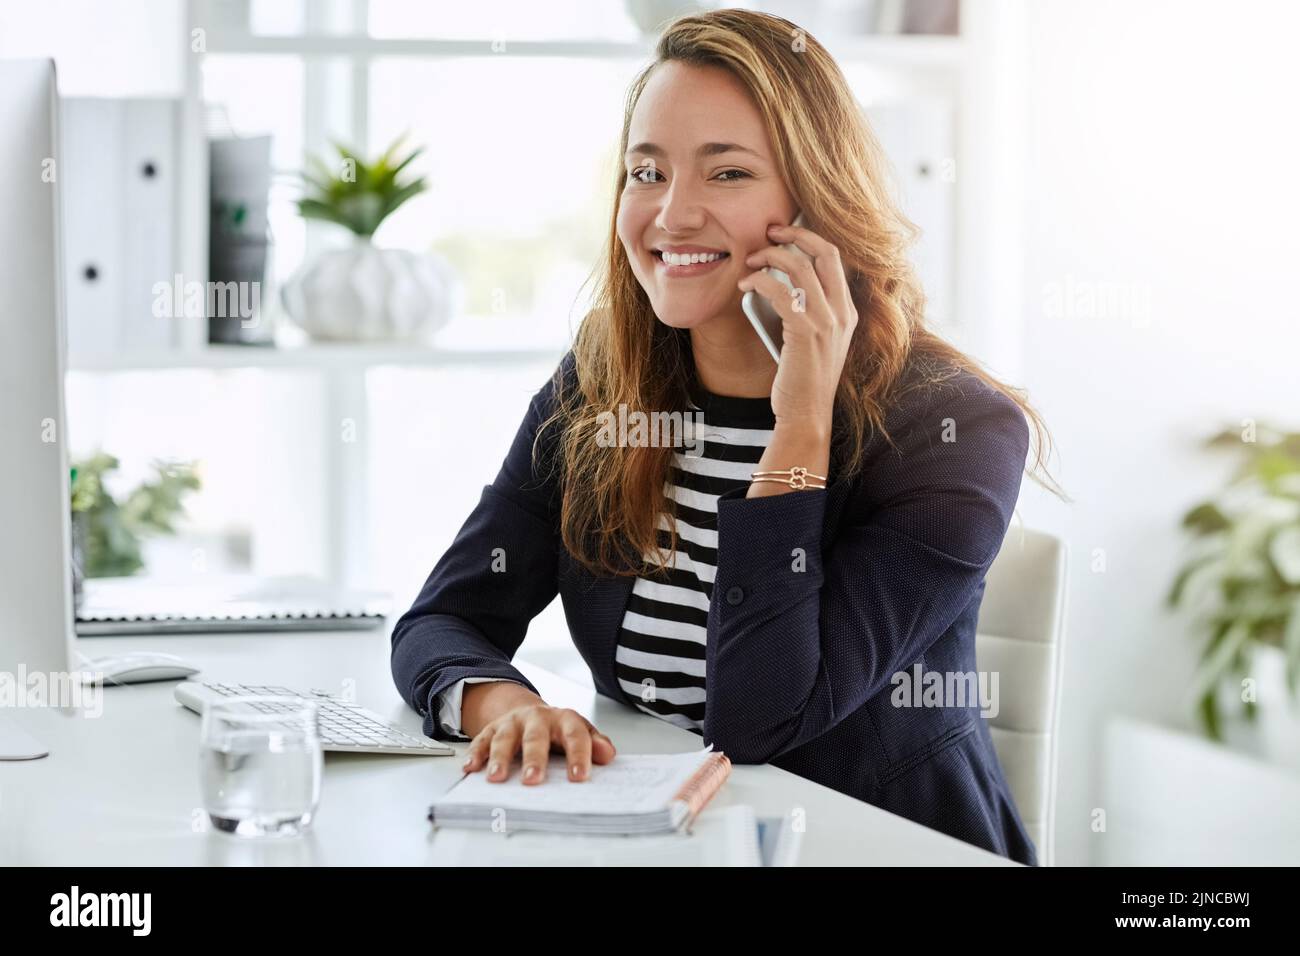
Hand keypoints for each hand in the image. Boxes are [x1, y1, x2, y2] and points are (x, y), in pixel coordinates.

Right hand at [461, 702, 616, 784]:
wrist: (530, 713)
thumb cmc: (558, 730)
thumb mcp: (579, 732)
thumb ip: (595, 743)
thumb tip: (607, 754)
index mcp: (563, 719)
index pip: (574, 735)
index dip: (578, 755)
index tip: (579, 777)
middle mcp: (536, 718)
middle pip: (535, 737)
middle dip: (534, 758)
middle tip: (533, 779)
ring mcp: (512, 723)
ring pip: (504, 738)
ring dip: (499, 758)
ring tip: (497, 778)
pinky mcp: (492, 729)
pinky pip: (481, 740)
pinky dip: (475, 754)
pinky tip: (471, 768)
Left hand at [739, 222, 857, 428]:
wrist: (806, 415)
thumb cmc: (802, 381)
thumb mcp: (815, 342)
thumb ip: (808, 313)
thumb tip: (778, 282)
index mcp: (848, 313)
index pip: (835, 260)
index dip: (811, 239)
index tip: (786, 234)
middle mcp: (843, 313)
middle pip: (825, 253)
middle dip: (795, 234)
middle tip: (769, 231)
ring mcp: (827, 322)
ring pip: (800, 267)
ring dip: (770, 256)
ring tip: (750, 260)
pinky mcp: (805, 331)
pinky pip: (780, 291)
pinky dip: (759, 280)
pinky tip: (746, 284)